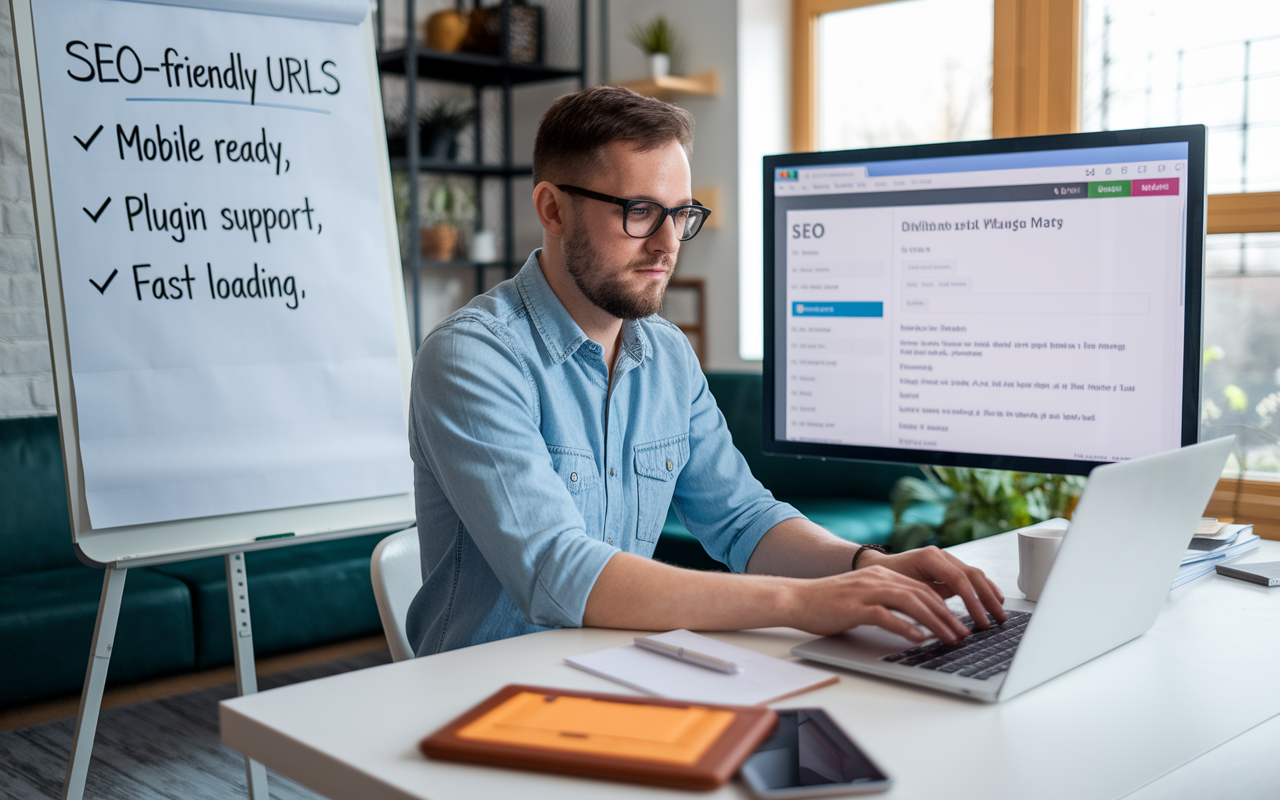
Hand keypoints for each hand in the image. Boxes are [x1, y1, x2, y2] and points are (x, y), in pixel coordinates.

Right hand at [788, 565, 980, 643]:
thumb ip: (888, 604)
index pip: (923, 588)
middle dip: (948, 616)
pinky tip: (919, 639)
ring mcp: (866, 591)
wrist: (796, 598)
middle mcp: (878, 579)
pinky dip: (905, 627)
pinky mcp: (854, 607)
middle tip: (964, 634)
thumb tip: (917, 622)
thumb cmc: (829, 604)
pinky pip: (886, 616)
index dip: (946, 606)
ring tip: (950, 638)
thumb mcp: (864, 598)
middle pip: (922, 594)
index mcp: (882, 575)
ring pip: (910, 602)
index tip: (960, 623)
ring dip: (935, 622)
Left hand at [858, 546, 1006, 631]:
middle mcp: (940, 555)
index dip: (973, 602)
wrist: (875, 566)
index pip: (958, 580)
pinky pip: (971, 577)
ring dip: (990, 595)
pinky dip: (984, 589)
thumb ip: (924, 601)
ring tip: (1000, 614)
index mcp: (929, 558)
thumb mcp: (902, 591)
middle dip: (988, 599)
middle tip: (998, 620)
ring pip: (975, 575)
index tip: (981, 622)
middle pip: (972, 576)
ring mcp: (946, 559)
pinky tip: (995, 601)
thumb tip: (945, 620)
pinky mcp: (948, 567)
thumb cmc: (884, 579)